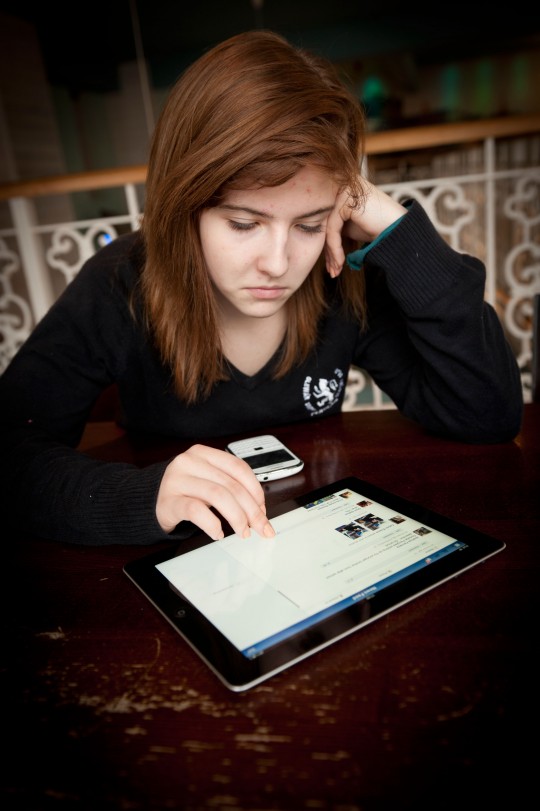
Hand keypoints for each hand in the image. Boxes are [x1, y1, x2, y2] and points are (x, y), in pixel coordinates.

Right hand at [156, 444, 275, 539]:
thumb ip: (229, 487)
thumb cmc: (183, 491)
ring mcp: (177, 480)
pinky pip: (196, 510)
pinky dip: (212, 524)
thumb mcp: (206, 481)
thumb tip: (260, 511)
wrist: (147, 500)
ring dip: (237, 517)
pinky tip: (218, 533)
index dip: (256, 490)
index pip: (238, 468)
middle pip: (231, 485)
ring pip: (218, 496)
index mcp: (203, 453)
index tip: (264, 510)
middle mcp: (189, 462)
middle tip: (261, 527)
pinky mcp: (168, 501)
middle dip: (252, 510)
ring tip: (243, 532)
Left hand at [324, 178, 406, 276]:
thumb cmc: (378, 228)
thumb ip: (334, 225)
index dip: (328, 245)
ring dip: (331, 254)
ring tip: (335, 271)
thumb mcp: (351, 225)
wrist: (400, 228)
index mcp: (341, 187)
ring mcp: (343, 190)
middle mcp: (341, 184)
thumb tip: (312, 238)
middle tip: (332, 272)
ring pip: (327, 228)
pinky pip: (332, 229)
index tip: (331, 266)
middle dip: (328, 251)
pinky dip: (335, 248)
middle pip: (325, 223)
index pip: (326, 219)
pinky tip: (340, 262)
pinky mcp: (345, 200)